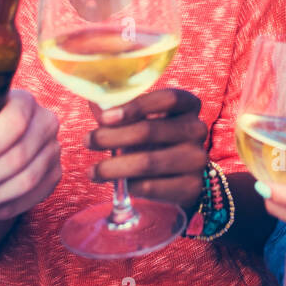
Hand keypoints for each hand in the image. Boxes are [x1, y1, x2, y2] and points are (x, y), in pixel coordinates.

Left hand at [87, 87, 207, 212]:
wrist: (176, 178)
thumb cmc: (152, 141)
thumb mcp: (140, 120)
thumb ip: (119, 109)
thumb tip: (94, 101)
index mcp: (188, 105)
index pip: (168, 99)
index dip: (137, 106)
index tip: (104, 117)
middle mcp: (197, 129)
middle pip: (150, 130)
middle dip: (111, 137)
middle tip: (88, 141)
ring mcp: (197, 158)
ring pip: (148, 161)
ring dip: (113, 167)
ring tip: (92, 171)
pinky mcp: (192, 186)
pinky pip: (152, 186)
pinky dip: (129, 186)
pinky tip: (116, 185)